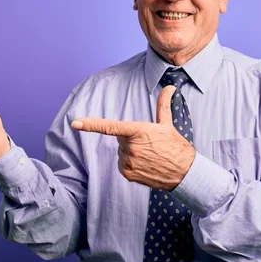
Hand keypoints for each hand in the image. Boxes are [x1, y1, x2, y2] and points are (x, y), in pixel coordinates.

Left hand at [71, 85, 194, 189]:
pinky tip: (147, 165)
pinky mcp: (129, 174)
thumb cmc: (176, 146)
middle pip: (121, 139)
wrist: (185, 172)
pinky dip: (131, 165)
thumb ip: (163, 104)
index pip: (110, 127)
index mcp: (138, 131)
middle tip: (150, 144)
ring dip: (131, 153)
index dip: (90, 125)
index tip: (75, 123)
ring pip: (122, 153)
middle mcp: (130, 148)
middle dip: (131, 140)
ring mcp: (129, 162)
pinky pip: (123, 165)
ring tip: (150, 156)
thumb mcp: (168, 124)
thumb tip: (169, 87)